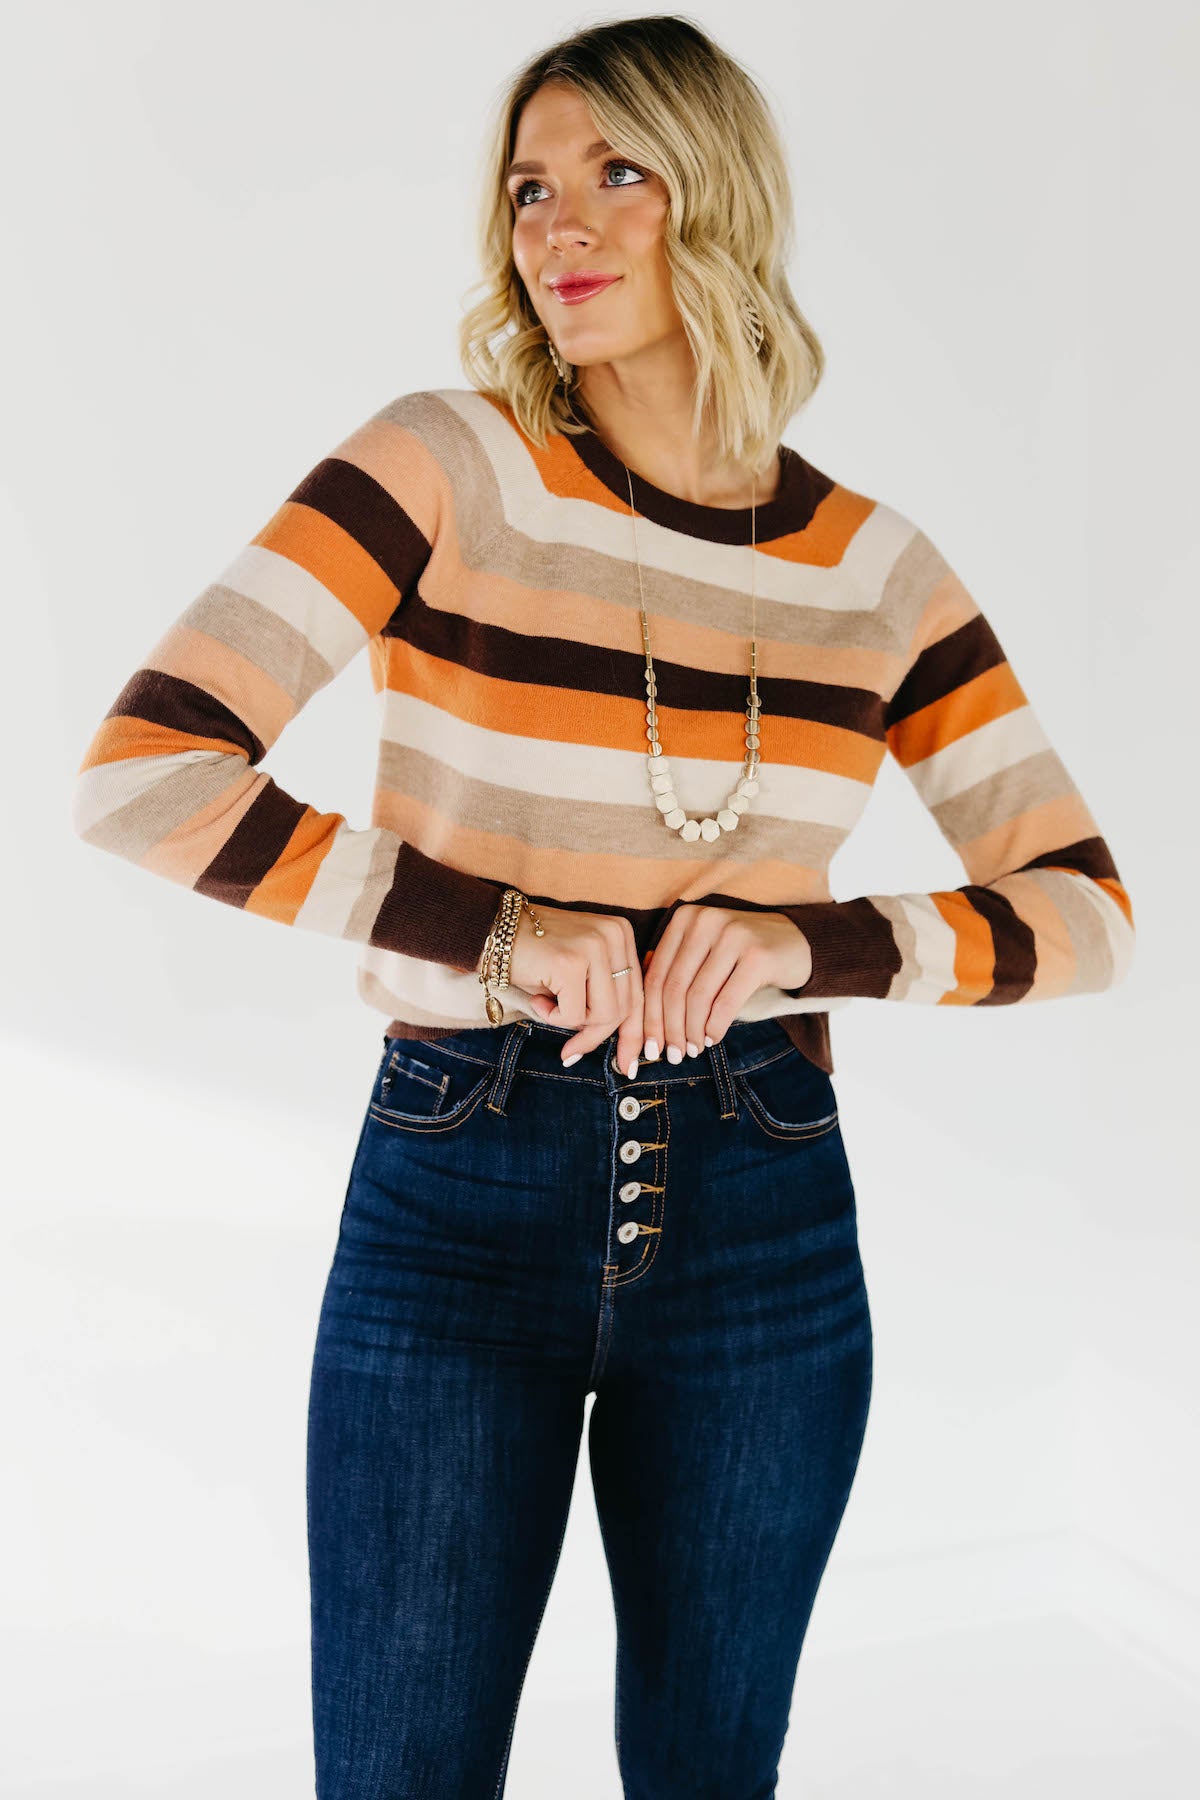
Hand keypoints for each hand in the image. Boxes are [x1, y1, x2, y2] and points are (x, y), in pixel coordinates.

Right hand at [500, 902, 646, 1074]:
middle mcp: (614, 935)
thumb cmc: (533, 957)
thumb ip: (605, 997)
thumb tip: (629, 1048)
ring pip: (604, 1015)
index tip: (627, 1064)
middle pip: (625, 1007)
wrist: (490, 931)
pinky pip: (574, 1015)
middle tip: (570, 1053)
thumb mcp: (580, 974)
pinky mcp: (571, 962)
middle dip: (595, 1037)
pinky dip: (553, 1017)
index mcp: (621, 934)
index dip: (633, 1033)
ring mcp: (594, 946)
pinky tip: (536, 999)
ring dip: (571, 1024)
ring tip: (545, 1006)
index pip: (638, 993)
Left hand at [638, 907, 811, 1063]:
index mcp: (684, 919)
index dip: (648, 1015)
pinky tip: (712, 1039)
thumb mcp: (703, 951)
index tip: (648, 1046)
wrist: (795, 942)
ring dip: (692, 1031)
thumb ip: (673, 969)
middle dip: (668, 1028)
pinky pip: (726, 1001)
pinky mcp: (757, 956)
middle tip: (671, 1055)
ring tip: (692, 1050)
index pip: (655, 974)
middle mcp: (705, 921)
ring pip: (698, 996)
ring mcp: (733, 935)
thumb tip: (639, 1015)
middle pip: (673, 987)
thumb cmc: (740, 953)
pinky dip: (715, 1026)